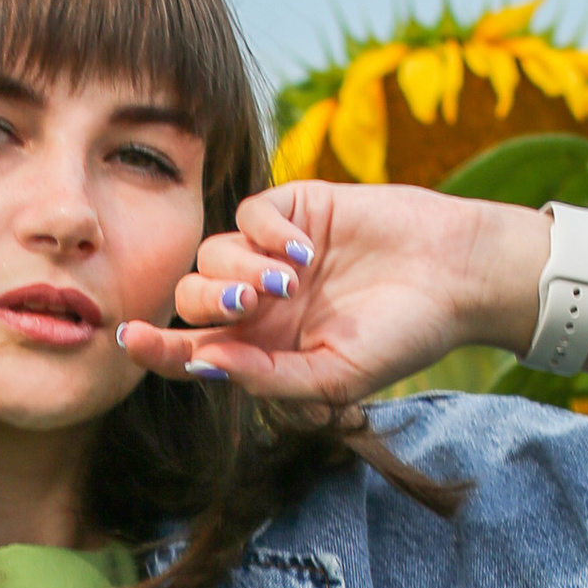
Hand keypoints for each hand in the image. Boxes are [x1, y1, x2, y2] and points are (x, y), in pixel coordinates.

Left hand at [116, 185, 534, 402]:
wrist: (458, 276)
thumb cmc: (404, 336)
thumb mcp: (336, 376)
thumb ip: (267, 378)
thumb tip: (204, 366)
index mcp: (262, 349)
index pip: (191, 350)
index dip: (156, 349)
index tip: (130, 341)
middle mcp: (259, 303)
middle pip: (191, 298)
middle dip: (208, 303)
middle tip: (255, 306)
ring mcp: (273, 253)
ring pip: (210, 253)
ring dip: (239, 269)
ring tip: (292, 281)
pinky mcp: (294, 209)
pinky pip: (248, 213)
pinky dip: (265, 231)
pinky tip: (304, 249)